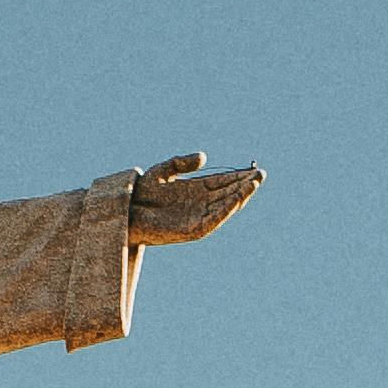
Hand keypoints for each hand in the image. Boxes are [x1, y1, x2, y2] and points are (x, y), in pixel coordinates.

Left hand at [124, 154, 258, 247]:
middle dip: (245, 185)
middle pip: (228, 193)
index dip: (238, 176)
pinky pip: (214, 220)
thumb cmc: (140, 193)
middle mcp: (199, 204)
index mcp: (194, 190)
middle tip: (261, 174)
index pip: (222, 182)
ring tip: (254, 183)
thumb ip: (181, 162)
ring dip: (241, 196)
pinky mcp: (192, 230)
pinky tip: (238, 199)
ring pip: (225, 206)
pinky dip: (226, 209)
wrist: (125, 212)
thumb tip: (204, 157)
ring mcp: (197, 217)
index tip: (254, 169)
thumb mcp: (162, 171)